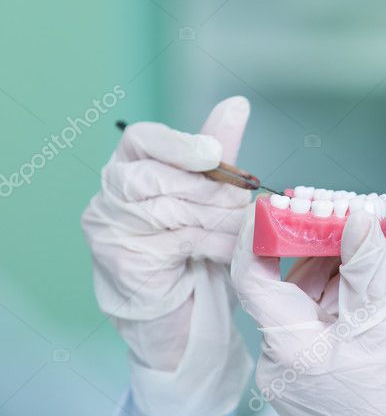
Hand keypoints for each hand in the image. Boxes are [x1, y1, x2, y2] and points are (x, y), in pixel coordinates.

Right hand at [81, 97, 253, 415]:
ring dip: (219, 219)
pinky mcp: (125, 262)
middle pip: (157, 177)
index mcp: (130, 167)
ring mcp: (111, 230)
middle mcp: (111, 195)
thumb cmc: (190, 246)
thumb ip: (216, 152)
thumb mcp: (207, 194)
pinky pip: (180, 243)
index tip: (212, 154)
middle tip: (245, 202)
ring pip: (173, 210)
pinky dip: (215, 243)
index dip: (178, 144)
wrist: (177, 311)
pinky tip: (233, 248)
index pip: (140, 139)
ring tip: (245, 226)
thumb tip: (236, 104)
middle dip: (211, 190)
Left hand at [231, 209, 385, 415]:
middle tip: (346, 212)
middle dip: (317, 243)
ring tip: (374, 241)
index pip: (251, 274)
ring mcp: (293, 366)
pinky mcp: (310, 370)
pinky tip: (370, 273)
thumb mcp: (383, 323)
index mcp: (287, 345)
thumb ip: (366, 266)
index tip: (278, 201)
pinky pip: (318, 319)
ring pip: (306, 299)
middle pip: (286, 281)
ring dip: (337, 266)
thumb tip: (357, 216)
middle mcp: (278, 356)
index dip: (260, 231)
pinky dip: (341, 294)